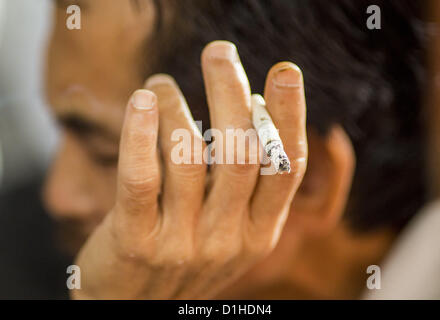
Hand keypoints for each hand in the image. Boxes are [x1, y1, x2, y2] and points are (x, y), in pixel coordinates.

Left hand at [72, 41, 306, 298]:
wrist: (134, 311)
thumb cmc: (183, 257)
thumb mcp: (229, 232)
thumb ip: (243, 187)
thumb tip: (254, 111)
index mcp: (259, 233)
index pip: (285, 168)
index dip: (289, 116)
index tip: (284, 73)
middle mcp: (228, 239)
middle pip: (241, 152)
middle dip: (231, 92)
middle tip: (219, 52)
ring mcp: (183, 244)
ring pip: (188, 156)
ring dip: (175, 106)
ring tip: (160, 84)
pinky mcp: (136, 244)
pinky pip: (141, 179)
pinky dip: (140, 134)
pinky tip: (142, 102)